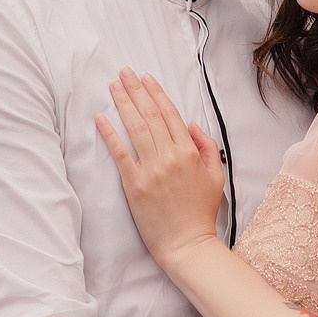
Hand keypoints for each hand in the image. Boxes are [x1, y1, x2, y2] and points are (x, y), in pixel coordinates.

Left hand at [96, 69, 224, 267]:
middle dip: (136, 90)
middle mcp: (170, 157)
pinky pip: (120, 154)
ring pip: (135, 128)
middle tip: (124, 72)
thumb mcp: (216, 177)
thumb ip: (207, 147)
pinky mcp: (134, 185)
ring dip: (123, 104)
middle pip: (150, 116)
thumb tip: (192, 124)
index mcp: (190, 153)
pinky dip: (110, 134)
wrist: (187, 245)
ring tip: (113, 86)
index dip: (156, 93)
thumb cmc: (201, 213)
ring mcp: (151, 170)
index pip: (170, 115)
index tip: (146, 77)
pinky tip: (100, 118)